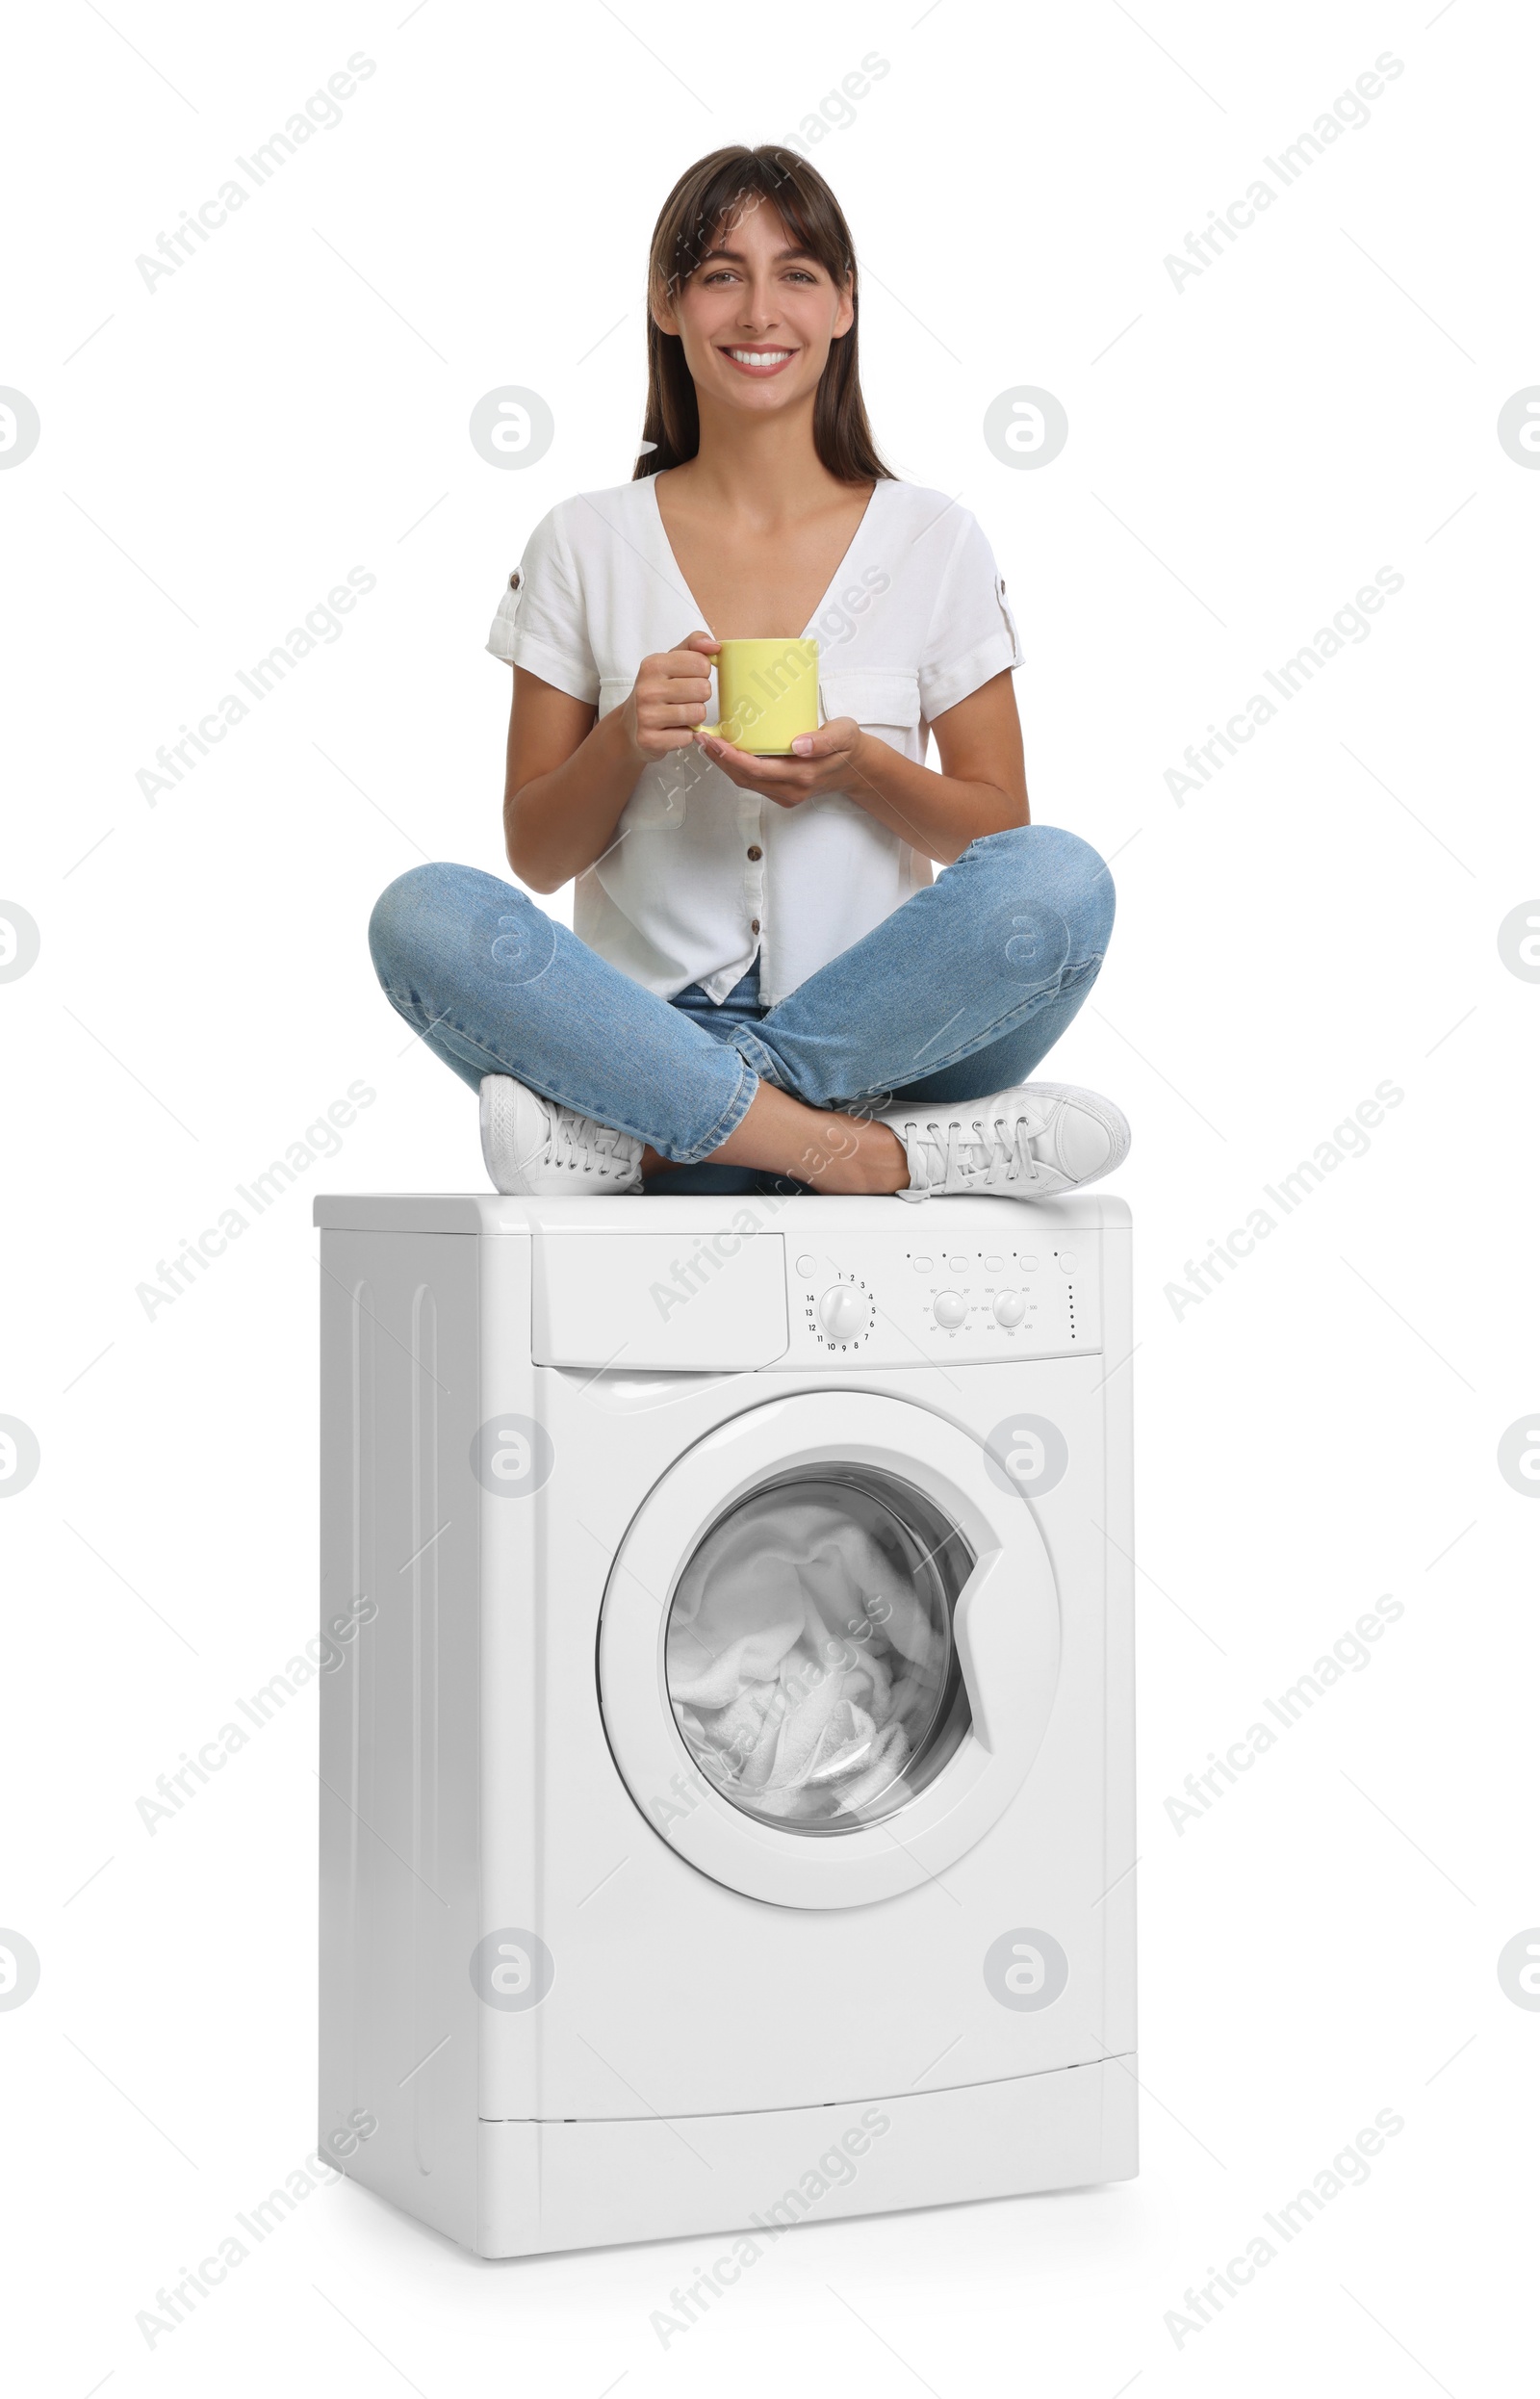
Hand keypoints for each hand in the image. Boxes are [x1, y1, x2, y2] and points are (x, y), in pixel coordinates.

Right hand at [622, 631, 717, 763]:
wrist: (630, 726)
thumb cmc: (658, 690)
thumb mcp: (671, 661)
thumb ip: (694, 645)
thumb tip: (715, 647)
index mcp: (653, 664)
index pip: (702, 663)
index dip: (702, 673)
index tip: (688, 678)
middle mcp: (647, 689)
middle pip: (704, 689)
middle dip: (700, 696)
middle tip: (684, 699)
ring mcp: (646, 716)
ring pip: (698, 714)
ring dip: (694, 717)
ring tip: (679, 714)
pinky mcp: (649, 740)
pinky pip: (688, 737)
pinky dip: (686, 735)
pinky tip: (672, 730)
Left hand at [695, 716, 867, 809]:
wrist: (859, 769)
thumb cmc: (849, 746)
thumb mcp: (844, 735)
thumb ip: (823, 740)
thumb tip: (797, 745)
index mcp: (803, 775)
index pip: (757, 769)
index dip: (731, 757)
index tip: (714, 740)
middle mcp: (791, 790)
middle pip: (745, 778)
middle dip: (720, 759)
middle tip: (702, 738)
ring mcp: (786, 795)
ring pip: (746, 782)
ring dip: (725, 765)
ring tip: (708, 744)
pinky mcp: (783, 793)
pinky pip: (753, 782)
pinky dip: (736, 768)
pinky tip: (726, 752)